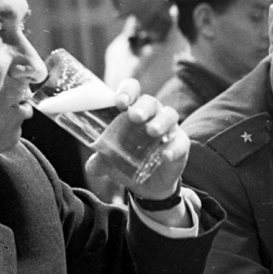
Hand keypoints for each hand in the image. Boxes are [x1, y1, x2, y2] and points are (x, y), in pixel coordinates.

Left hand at [84, 80, 189, 199]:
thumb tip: (92, 167)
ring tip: (152, 132)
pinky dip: (173, 147)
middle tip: (135, 117)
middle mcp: (152, 114)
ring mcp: (168, 128)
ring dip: (160, 122)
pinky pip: (180, 142)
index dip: (127, 91)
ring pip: (169, 115)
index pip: (132, 90)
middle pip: (150, 101)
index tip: (120, 102)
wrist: (150, 183)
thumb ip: (101, 161)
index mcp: (132, 110)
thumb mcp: (112, 162)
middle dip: (142, 107)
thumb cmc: (128, 161)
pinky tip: (165, 155)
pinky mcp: (181, 144)